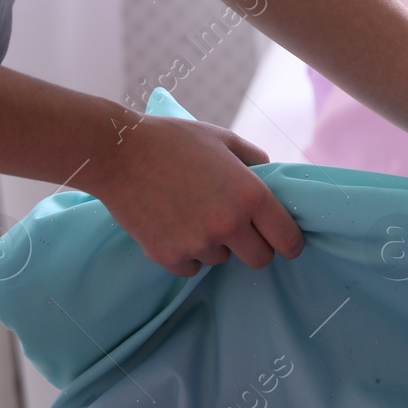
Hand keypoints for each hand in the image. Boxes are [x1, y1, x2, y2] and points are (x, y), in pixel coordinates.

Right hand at [86, 114, 304, 276]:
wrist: (118, 154)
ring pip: (223, 260)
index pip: (287, 239)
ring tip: (194, 214)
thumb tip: (273, 178)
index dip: (290, 242)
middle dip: (255, 247)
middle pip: (261, 259)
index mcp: (250, 195)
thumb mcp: (224, 139)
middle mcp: (229, 225)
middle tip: (240, 230)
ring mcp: (198, 244)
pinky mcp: (168, 257)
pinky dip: (188, 253)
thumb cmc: (173, 141)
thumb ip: (255, 160)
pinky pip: (192, 267)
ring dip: (217, 245)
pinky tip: (175, 226)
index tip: (285, 241)